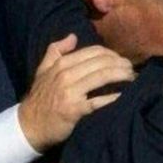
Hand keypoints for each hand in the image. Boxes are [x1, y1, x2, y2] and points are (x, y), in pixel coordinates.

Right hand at [16, 35, 135, 149]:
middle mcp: (66, 75)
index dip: (113, 54)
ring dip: (123, 76)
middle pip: (102, 62)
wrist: (29, 126)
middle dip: (121, 64)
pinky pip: (99, 100)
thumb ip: (55, 51)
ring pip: (103, 76)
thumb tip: (73, 36)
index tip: (122, 61)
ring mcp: (70, 92)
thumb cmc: (40, 98)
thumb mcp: (42, 70)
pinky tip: (124, 96)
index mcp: (61, 64)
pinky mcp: (75, 110)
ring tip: (133, 79)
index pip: (94, 51)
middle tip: (132, 70)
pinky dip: (114, 97)